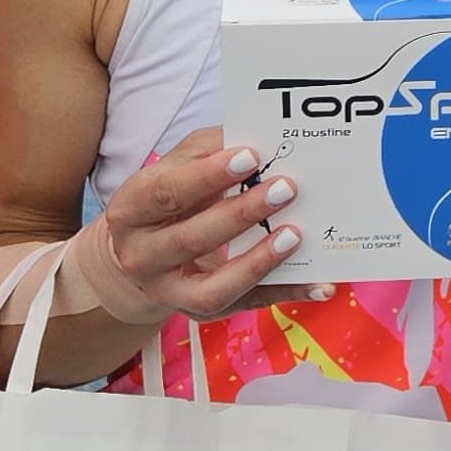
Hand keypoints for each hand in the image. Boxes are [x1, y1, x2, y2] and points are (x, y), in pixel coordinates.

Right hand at [87, 125, 310, 319]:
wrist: (140, 254)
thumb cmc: (166, 199)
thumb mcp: (174, 168)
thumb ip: (207, 150)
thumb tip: (257, 137)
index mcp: (130, 211)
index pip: (166, 193)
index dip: (208, 176)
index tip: (250, 156)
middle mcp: (141, 257)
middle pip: (191, 240)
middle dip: (241, 214)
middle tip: (285, 189)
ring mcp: (169, 292)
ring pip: (214, 287)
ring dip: (259, 262)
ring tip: (295, 235)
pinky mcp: (200, 312)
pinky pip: (247, 306)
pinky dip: (286, 294)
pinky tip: (319, 283)